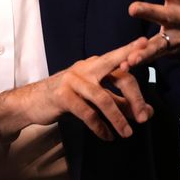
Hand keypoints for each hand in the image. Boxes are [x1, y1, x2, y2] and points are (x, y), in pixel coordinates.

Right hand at [0, 37, 153, 142]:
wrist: (32, 102)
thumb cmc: (67, 98)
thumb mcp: (95, 98)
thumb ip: (120, 101)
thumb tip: (147, 112)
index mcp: (95, 64)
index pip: (119, 59)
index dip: (132, 52)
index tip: (146, 43)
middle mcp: (85, 68)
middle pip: (118, 76)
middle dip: (135, 97)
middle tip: (144, 118)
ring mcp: (73, 80)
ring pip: (103, 99)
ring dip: (117, 119)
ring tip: (126, 134)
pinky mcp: (63, 96)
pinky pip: (88, 113)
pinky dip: (100, 127)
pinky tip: (106, 136)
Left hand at [127, 0, 179, 66]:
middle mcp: (179, 17)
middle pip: (163, 14)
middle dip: (149, 11)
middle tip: (132, 9)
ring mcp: (173, 36)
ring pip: (158, 41)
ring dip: (144, 48)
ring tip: (130, 54)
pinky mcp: (166, 51)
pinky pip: (151, 56)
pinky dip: (139, 60)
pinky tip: (124, 65)